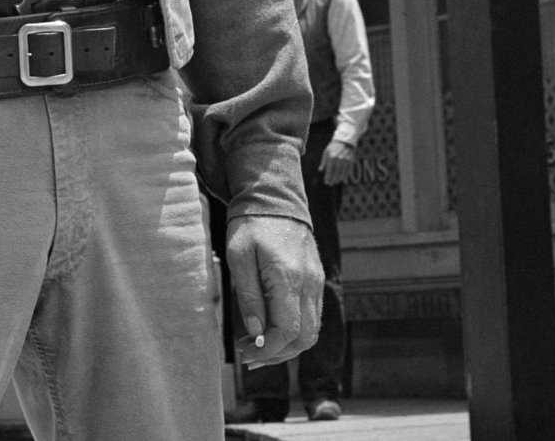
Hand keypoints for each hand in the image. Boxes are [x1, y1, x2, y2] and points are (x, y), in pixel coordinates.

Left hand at [225, 214, 322, 366]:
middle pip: (304, 338)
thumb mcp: (238, 257)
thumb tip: (256, 333)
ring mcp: (316, 282)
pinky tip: (271, 331)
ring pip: (311, 331)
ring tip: (258, 347)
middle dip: (278, 355)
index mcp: (288, 277)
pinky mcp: (316, 280)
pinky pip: (312, 316)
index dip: (268, 349)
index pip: (287, 330)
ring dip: (286, 346)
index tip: (246, 352)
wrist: (275, 198)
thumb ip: (248, 296)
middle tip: (250, 356)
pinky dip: (294, 331)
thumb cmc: (251, 224)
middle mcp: (309, 283)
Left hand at [320, 139, 356, 186]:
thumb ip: (324, 161)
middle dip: (333, 179)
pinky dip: (345, 175)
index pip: (329, 170)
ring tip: (336, 182)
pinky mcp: (350, 161)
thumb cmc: (333, 146)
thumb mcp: (326, 152)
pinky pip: (348, 170)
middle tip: (330, 184)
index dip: (328, 177)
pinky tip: (342, 179)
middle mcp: (339, 160)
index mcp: (332, 157)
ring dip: (338, 178)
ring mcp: (345, 160)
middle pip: (335, 173)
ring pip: (342, 172)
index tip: (326, 182)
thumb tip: (320, 170)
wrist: (345, 140)